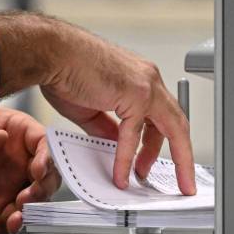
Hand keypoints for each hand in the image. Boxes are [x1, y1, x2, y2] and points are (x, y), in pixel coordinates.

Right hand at [0, 12, 194, 194]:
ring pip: (172, 129)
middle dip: (181, 156)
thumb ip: (110, 129)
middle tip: (181, 180)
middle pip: (178, 124)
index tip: (159, 161)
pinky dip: (127, 158)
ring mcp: (146, 86)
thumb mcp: (93, 108)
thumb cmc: (66, 70)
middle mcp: (150, 80)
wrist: (51, 51)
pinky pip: (134, 134)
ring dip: (165, 159)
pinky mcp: (135, 93)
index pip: (165, 117)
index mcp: (142, 80)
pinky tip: (122, 175)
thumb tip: (118, 147)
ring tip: (151, 181)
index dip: (166, 143)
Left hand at [0, 107, 59, 233]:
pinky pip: (12, 215)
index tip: (38, 172)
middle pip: (48, 174)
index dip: (47, 158)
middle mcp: (24, 157)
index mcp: (20, 131)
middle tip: (25, 199)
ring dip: (28, 212)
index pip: (44, 142)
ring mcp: (16, 180)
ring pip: (35, 199)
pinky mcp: (3, 200)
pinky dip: (5, 225)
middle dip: (42, 190)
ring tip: (12, 220)